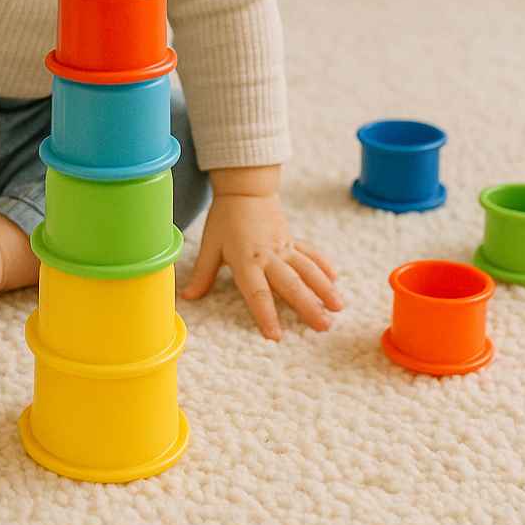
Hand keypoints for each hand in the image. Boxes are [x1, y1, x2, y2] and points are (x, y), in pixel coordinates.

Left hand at [179, 183, 344, 337]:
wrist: (243, 189)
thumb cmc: (224, 218)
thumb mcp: (210, 246)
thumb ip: (202, 274)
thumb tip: (186, 297)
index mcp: (246, 260)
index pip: (257, 292)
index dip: (266, 315)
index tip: (277, 336)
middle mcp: (268, 255)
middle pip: (291, 284)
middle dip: (308, 306)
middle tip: (323, 326)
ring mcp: (283, 246)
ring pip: (307, 270)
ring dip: (323, 288)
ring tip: (338, 308)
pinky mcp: (291, 239)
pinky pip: (310, 254)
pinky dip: (323, 266)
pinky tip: (336, 280)